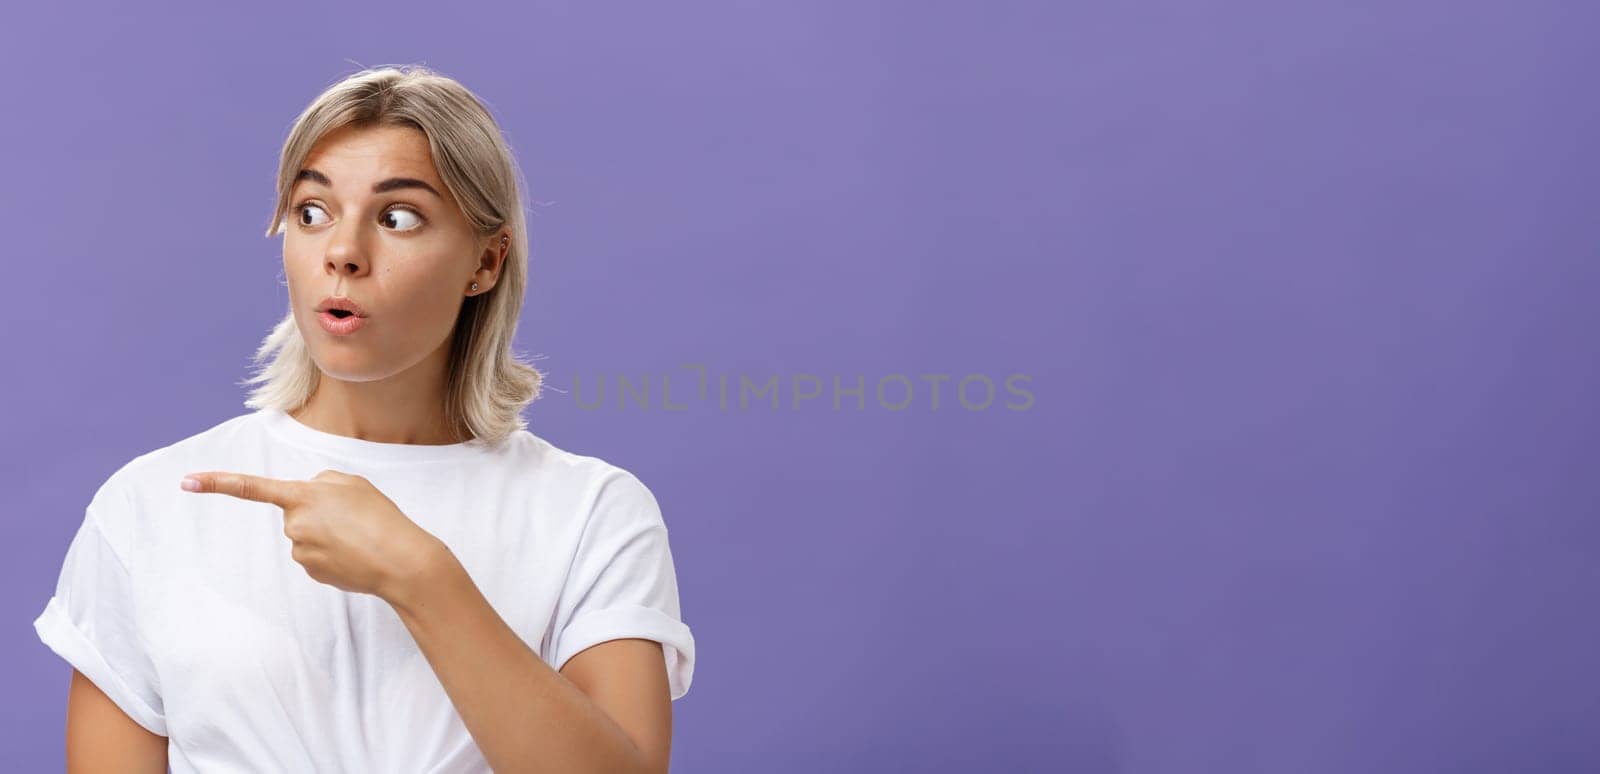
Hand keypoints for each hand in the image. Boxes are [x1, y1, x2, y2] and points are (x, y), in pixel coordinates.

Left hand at [180, 469, 444, 601]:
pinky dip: (335, 553)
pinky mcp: (312, 572)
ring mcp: (301, 551)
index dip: (217, 482)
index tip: (186, 481)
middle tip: (356, 516)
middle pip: (299, 512)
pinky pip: (318, 555)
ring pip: (309, 535)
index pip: (253, 487)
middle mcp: (294, 524)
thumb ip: (322, 483)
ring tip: (361, 535)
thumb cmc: (380, 517)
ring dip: (331, 533)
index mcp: (302, 496)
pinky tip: (357, 554)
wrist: (400, 561)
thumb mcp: (353, 482)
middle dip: (321, 512)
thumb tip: (305, 500)